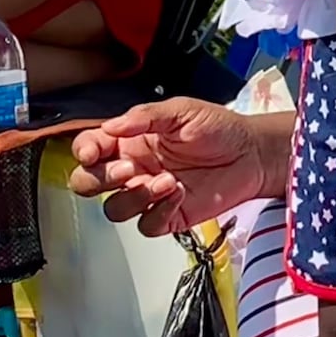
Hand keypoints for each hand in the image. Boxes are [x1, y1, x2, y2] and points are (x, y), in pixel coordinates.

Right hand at [69, 98, 276, 236]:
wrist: (252, 153)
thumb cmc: (218, 128)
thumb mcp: (183, 111)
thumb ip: (146, 117)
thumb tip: (111, 126)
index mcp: (130, 140)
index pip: (90, 147)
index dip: (83, 151)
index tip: (92, 153)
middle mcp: (134, 168)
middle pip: (89, 183)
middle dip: (99, 179)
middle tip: (127, 169)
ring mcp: (148, 194)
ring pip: (114, 209)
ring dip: (134, 197)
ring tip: (168, 180)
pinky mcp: (167, 216)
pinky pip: (146, 225)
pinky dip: (158, 212)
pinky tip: (179, 194)